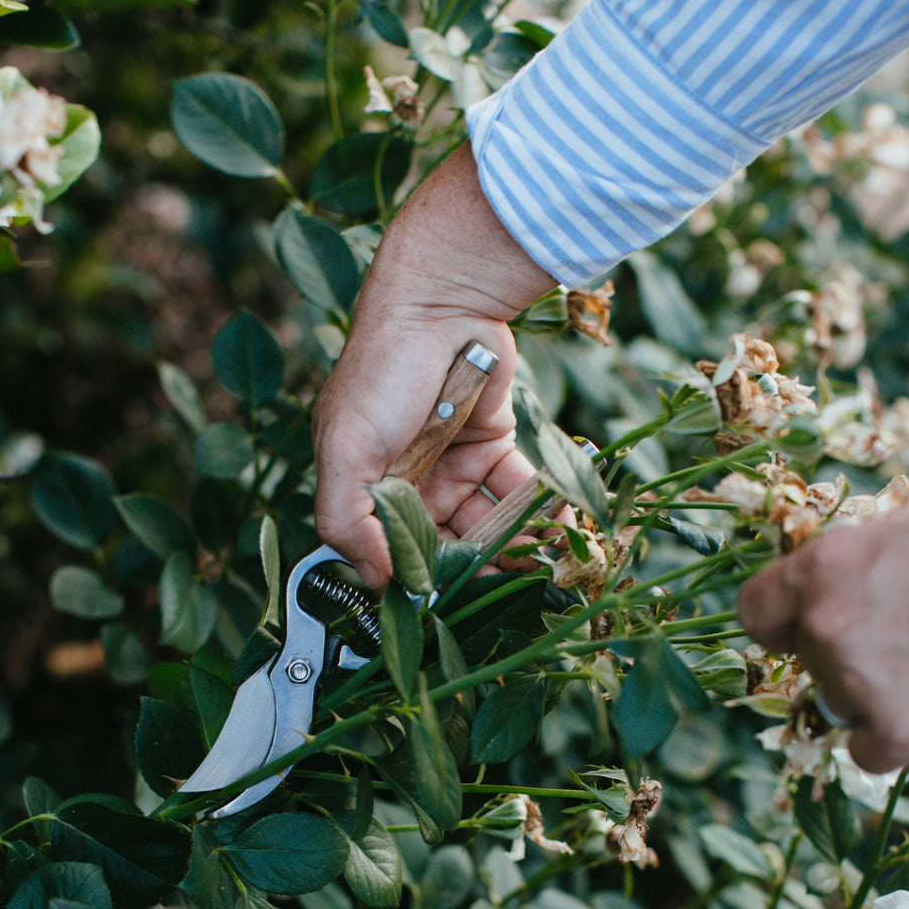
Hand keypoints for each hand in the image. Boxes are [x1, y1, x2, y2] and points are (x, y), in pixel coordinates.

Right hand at [312, 142, 555, 590]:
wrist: (442, 299)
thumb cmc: (382, 372)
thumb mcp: (347, 450)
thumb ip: (347, 523)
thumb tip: (377, 584)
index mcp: (365, 492)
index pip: (392, 556)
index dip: (424, 583)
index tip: (458, 609)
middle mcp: (408, 485)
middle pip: (447, 546)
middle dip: (483, 570)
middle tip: (520, 592)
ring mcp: (452, 466)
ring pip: (487, 524)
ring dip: (518, 547)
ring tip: (551, 565)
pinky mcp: (494, 444)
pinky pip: (518, 491)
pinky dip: (540, 511)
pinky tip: (562, 527)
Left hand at [737, 505, 908, 773]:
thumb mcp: (904, 537)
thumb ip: (846, 574)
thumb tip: (808, 618)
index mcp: (824, 568)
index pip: (756, 611)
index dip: (784, 620)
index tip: (806, 624)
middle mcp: (828, 627)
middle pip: (809, 661)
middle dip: (849, 653)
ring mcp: (860, 686)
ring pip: (842, 708)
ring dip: (879, 696)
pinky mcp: (901, 734)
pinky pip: (871, 751)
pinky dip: (903, 736)